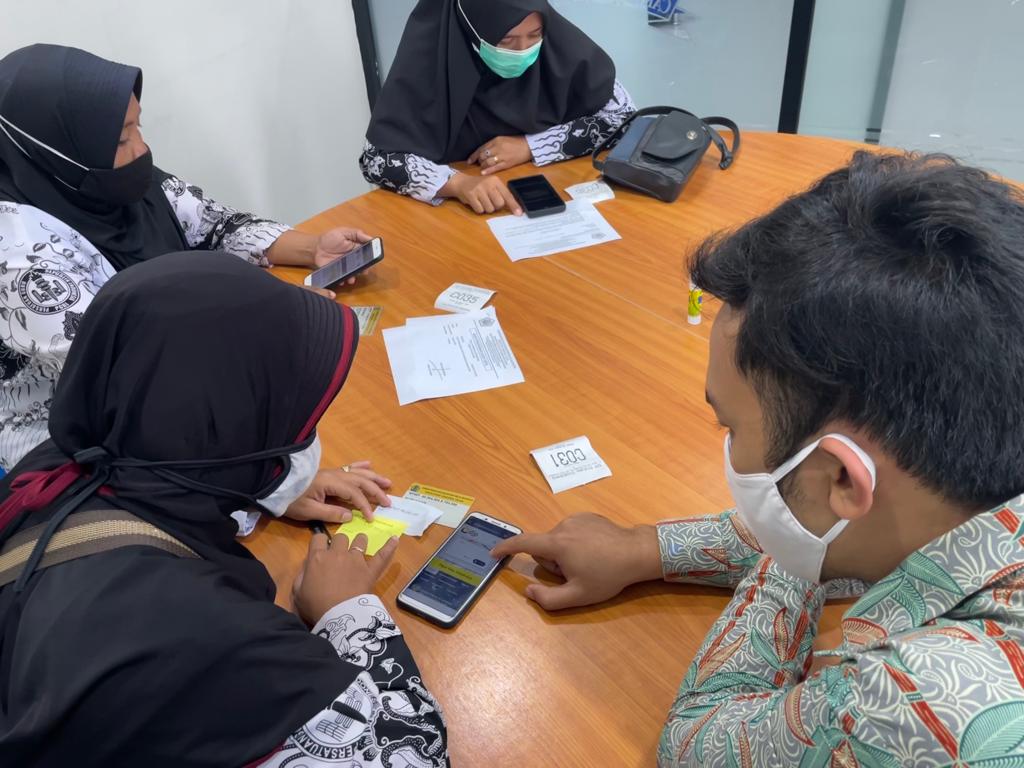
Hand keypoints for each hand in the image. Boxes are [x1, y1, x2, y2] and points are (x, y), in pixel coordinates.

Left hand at [284, 462, 391, 523]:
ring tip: (387, 483)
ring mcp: (332, 472)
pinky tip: (369, 464)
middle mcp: (334, 475)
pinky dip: (359, 466)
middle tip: (388, 502)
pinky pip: (348, 467)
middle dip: (376, 491)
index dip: (365, 506)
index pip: (354, 494)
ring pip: (358, 473)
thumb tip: (351, 516)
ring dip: (373, 478)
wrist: (274, 485)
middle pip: (360, 481)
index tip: (371, 518)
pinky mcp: (328, 473)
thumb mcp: (308, 511)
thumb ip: (331, 514)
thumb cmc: (289, 499)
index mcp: (330, 483)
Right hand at [292, 532, 399, 625]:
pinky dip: (389, 547)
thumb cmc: (315, 606)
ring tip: (360, 546)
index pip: (318, 538)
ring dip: (359, 542)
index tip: (320, 549)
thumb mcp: (298, 592)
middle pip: (340, 537)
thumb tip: (308, 565)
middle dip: (339, 543)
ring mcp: (356, 560)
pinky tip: (395, 539)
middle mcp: (337, 553)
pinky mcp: (370, 570)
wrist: (338, 616)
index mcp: (317, 558)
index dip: (319, 542)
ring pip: (360, 540)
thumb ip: (301, 575)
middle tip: (339, 554)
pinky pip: (382, 555)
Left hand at [312, 227, 374, 283]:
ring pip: (353, 274)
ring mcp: (345, 267)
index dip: (371, 257)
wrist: (316, 248)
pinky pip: (342, 278)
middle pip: (362, 266)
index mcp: (356, 249)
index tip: (373, 259)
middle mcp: (353, 259)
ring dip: (353, 277)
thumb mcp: (344, 232)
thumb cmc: (329, 238)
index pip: (367, 254)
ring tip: (351, 278)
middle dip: (364, 270)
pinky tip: (342, 280)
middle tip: (364, 271)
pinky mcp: (338, 273)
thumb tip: (371, 238)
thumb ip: (357, 234)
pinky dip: (343, 280)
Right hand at [444, 173, 521, 215]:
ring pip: (490, 209)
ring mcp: (479, 189)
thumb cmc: (480, 186)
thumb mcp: (491, 185)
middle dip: (495, 206)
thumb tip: (514, 208)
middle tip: (490, 201)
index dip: (514, 205)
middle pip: (499, 204)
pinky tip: (475, 202)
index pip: (507, 195)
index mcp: (496, 181)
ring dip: (486, 208)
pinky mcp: (471, 196)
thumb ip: (501, 194)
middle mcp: (488, 184)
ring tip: (481, 201)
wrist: (461, 182)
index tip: (519, 214)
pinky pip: (480, 210)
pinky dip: (478, 209)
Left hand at [468, 136, 532, 174]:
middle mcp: (497, 148)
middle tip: (479, 164)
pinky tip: (483, 173)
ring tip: (483, 168)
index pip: (481, 148)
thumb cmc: (516, 142)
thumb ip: (493, 144)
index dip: (474, 156)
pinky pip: (495, 168)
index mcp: (496, 140)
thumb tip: (483, 152)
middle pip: (483, 156)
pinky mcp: (507, 163)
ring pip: (487, 162)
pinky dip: (488, 170)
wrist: (529, 146)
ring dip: (483, 166)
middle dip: (479, 161)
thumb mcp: (503, 139)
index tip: (469, 160)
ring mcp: (502, 156)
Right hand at [490, 513, 661, 610]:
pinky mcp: (588, 516)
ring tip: (588, 562)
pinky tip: (595, 551)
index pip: (524, 542)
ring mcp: (576, 519)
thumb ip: (548, 598)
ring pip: (557, 539)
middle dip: (552, 561)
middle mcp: (563, 526)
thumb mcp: (578, 596)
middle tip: (574, 573)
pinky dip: (575, 542)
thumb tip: (527, 591)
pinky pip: (571, 531)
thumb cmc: (607, 575)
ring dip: (564, 552)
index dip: (506, 548)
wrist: (637, 552)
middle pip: (544, 546)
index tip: (494, 552)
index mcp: (557, 543)